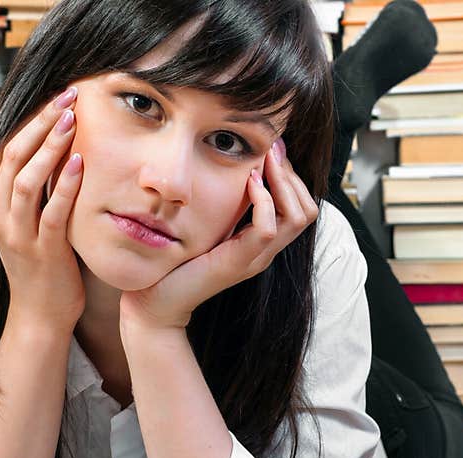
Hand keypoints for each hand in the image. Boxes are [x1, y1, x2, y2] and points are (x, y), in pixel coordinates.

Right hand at [0, 87, 85, 332]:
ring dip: (50, 146)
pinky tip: (79, 163)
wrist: (41, 315)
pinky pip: (51, 212)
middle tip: (67, 96)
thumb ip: (35, 192)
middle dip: (41, 123)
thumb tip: (54, 153)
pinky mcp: (42, 251)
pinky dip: (64, 185)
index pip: (6, 151)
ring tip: (71, 119)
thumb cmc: (44, 265)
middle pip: (13, 157)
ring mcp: (17, 234)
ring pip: (27, 180)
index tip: (57, 98)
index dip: (30, 121)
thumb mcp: (31, 223)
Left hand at [118, 139, 318, 334]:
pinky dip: (263, 200)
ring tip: (262, 162)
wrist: (155, 301)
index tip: (271, 150)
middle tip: (270, 150)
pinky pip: (267, 229)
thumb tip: (235, 164)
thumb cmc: (175, 260)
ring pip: (297, 216)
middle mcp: (266, 251)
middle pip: (307, 209)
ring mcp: (255, 258)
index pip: (302, 205)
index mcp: (261, 242)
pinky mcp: (238, 263)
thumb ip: (223, 202)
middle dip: (290, 173)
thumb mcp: (206, 223)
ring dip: (282, 181)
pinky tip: (248, 182)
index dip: (291, 175)